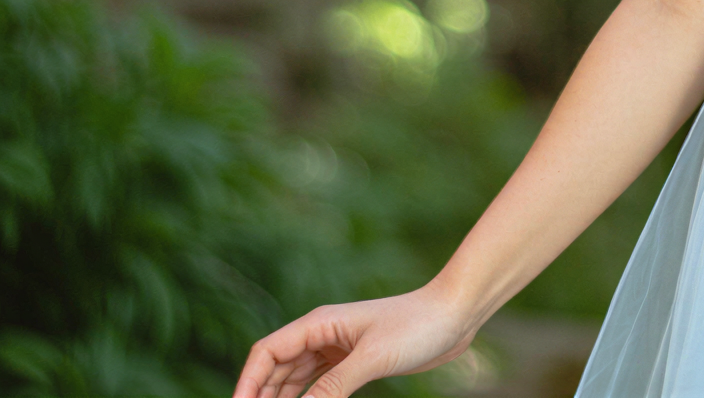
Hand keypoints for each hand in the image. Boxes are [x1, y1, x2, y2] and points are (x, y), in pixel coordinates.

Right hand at [232, 283, 478, 397]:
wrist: (456, 314)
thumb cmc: (417, 326)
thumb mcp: (372, 358)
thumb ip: (332, 388)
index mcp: (319, 324)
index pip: (266, 353)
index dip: (247, 383)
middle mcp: (322, 334)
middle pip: (276, 369)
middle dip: (261, 396)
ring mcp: (337, 348)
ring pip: (294, 379)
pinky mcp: (354, 362)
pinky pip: (318, 385)